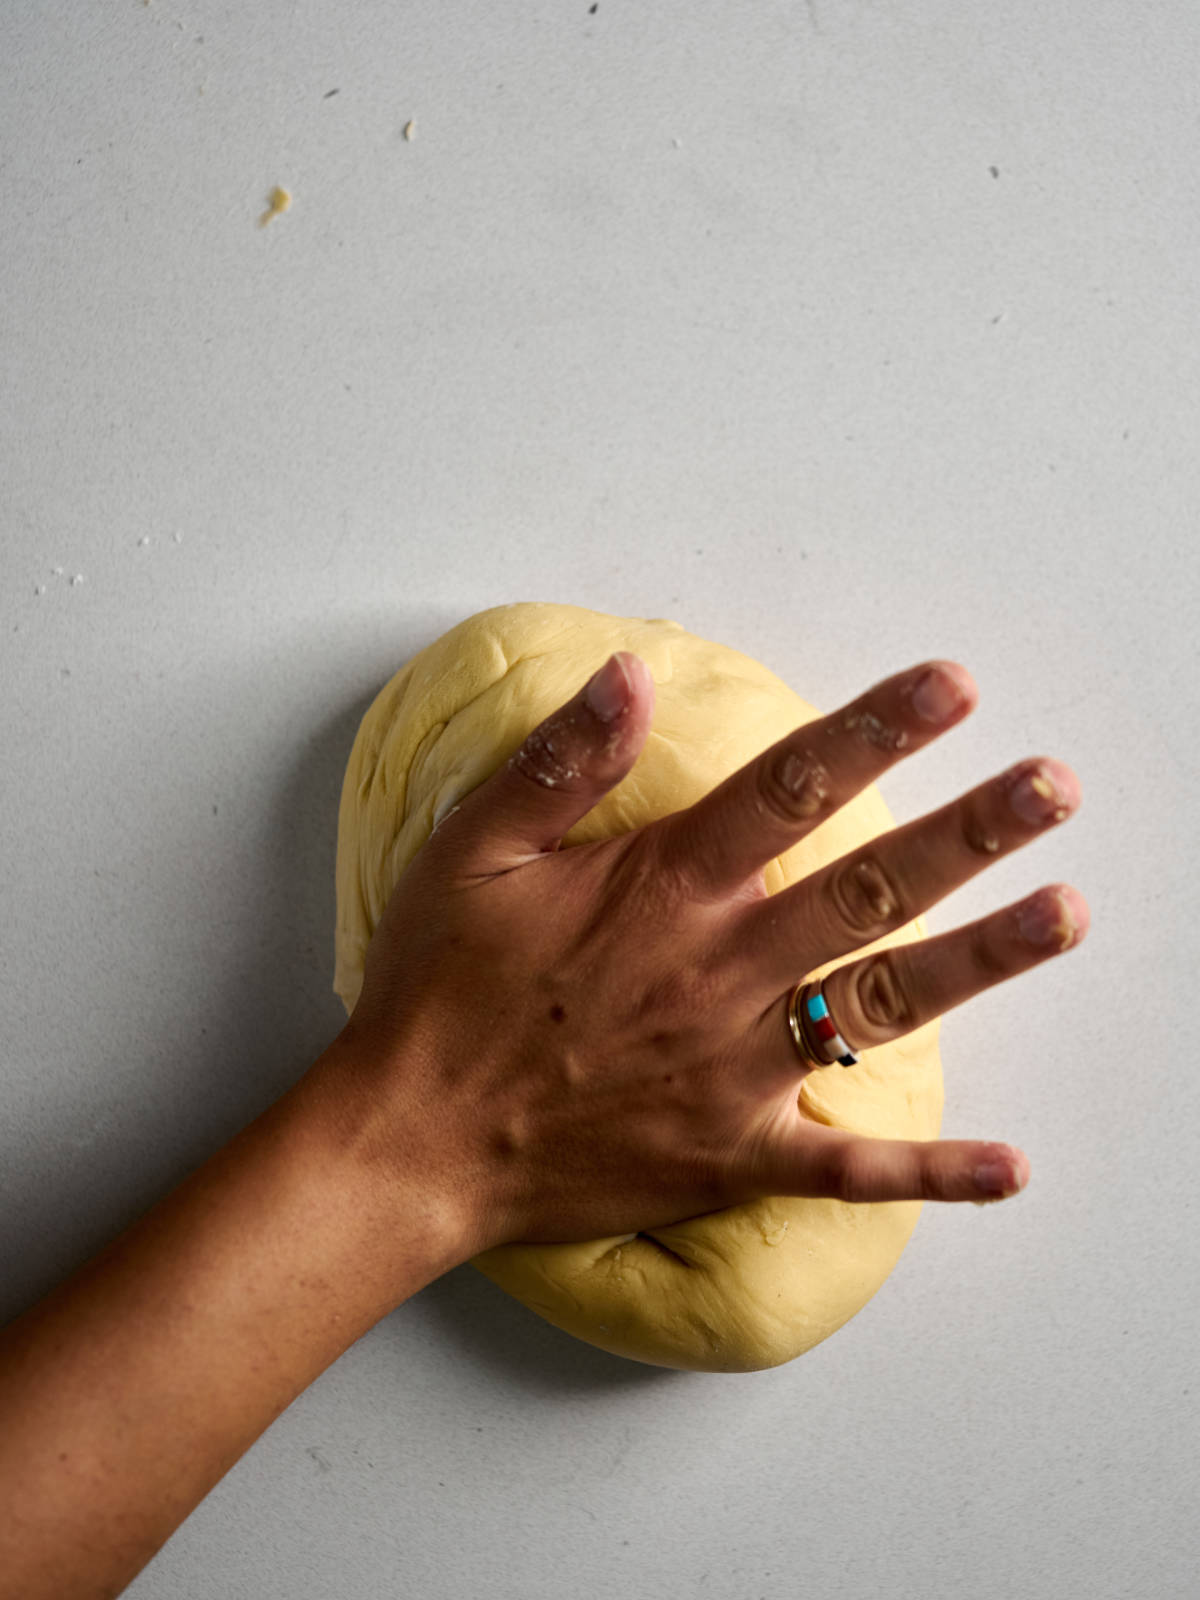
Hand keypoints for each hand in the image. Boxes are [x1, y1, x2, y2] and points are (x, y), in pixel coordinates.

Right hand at [340, 651, 1086, 1254]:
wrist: (411, 1143)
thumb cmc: (437, 993)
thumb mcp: (470, 855)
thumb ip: (558, 763)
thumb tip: (629, 674)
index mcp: (661, 892)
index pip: (787, 788)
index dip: (874, 729)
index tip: (951, 687)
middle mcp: (718, 972)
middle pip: (866, 886)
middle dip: (967, 831)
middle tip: (1051, 787)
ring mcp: (735, 1070)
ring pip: (881, 1004)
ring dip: (980, 961)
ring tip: (1066, 915)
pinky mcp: (733, 1154)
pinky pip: (847, 1170)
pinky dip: (933, 1175)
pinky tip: (1012, 1167)